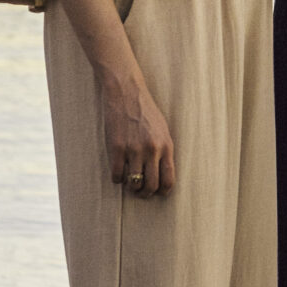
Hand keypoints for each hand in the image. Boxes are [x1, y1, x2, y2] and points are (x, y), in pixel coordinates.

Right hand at [100, 67, 175, 197]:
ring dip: (131, 187)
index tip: (158, 193)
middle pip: (151, 185)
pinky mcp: (117, 148)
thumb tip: (163, 172)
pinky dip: (117, 179)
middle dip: (146, 193)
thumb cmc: (146, 110)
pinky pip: (117, 175)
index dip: (163, 191)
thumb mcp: (163, 129)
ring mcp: (134, 150)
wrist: (127, 93)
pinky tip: (118, 174)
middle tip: (141, 193)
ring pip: (134, 183)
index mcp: (166, 145)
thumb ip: (164, 150)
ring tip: (129, 183)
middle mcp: (152, 150)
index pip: (168, 179)